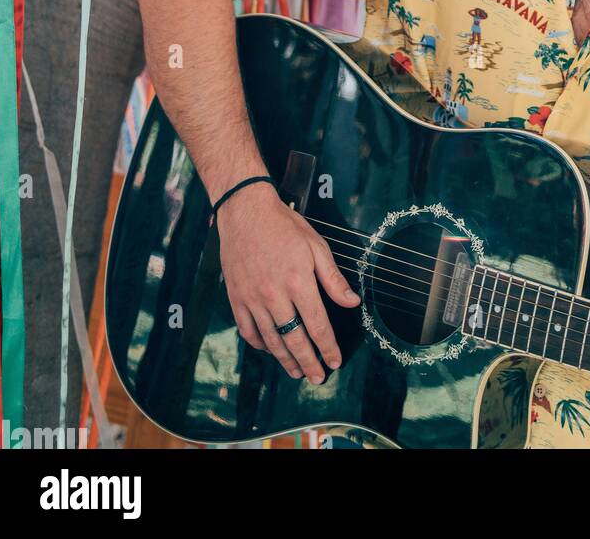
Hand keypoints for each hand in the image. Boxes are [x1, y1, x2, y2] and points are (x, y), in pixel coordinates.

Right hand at [216, 182, 360, 385]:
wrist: (245, 211)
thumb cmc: (284, 226)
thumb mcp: (316, 246)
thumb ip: (333, 279)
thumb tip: (353, 303)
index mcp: (298, 281)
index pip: (317, 325)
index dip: (327, 347)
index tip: (335, 361)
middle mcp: (274, 295)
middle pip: (294, 339)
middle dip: (309, 362)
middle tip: (318, 378)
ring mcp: (252, 299)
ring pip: (271, 340)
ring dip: (285, 360)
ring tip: (297, 371)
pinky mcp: (236, 298)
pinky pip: (248, 331)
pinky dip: (261, 345)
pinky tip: (271, 349)